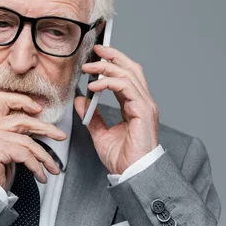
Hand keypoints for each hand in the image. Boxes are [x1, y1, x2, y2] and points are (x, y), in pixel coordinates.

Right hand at [0, 91, 67, 189]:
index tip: (38, 110)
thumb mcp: (1, 149)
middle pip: (21, 119)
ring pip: (26, 140)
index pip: (2, 99)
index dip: (22, 101)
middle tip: (60, 136)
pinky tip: (41, 176)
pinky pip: (24, 155)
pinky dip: (37, 167)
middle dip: (45, 128)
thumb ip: (12, 135)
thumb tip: (36, 126)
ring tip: (52, 167)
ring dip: (44, 156)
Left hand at [75, 45, 158, 174]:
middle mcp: (142, 102)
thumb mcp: (100, 133)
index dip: (112, 63)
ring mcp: (145, 106)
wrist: (132, 174)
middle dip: (113, 56)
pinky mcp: (144, 111)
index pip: (126, 76)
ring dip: (107, 68)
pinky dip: (110, 82)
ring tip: (88, 68)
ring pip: (129, 74)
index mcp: (134, 105)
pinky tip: (94, 85)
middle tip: (95, 51)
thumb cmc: (122, 158)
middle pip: (131, 69)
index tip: (96, 56)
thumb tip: (80, 101)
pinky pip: (127, 88)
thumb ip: (91, 116)